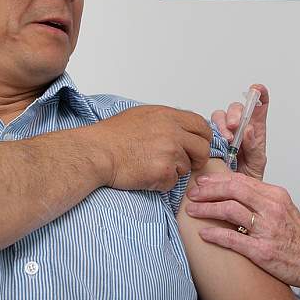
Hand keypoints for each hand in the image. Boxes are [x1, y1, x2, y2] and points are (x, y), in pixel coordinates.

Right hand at [88, 105, 212, 191]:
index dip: (203, 138)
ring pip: (186, 168)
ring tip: (151, 166)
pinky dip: (162, 183)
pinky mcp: (163, 172)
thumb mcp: (142, 115)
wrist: (96, 152)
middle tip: (188, 163)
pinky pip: (172, 182)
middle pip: (203, 149)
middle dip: (198, 159)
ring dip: (174, 171)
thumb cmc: (112, 135)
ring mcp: (170, 152)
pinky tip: (145, 175)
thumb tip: (181, 128)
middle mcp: (173, 132)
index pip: (201, 126)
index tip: (199, 145)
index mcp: (168, 116)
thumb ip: (166, 121)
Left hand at [186, 172, 299, 294]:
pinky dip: (215, 235)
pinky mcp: (262, 251)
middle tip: (193, 193)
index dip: (218, 180)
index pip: (241, 180)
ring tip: (192, 211)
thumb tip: (233, 193)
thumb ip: (261, 199)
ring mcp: (266, 230)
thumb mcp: (283, 208)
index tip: (203, 182)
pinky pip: (233, 239)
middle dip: (208, 190)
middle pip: (233, 190)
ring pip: (230, 210)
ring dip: (207, 209)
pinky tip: (203, 234)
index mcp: (275, 195)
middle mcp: (271, 209)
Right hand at [211, 84, 267, 178]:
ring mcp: (223, 133)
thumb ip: (254, 147)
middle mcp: (238, 128)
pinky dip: (208, 132)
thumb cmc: (248, 179)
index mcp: (255, 131)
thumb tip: (248, 130)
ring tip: (225, 140)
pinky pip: (206, 129)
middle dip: (235, 113)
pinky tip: (213, 142)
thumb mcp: (256, 164)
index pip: (259, 106)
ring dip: (221, 124)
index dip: (259, 94)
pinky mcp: (209, 139)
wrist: (232, 195)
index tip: (257, 89)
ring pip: (219, 116)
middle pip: (236, 109)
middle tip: (234, 126)